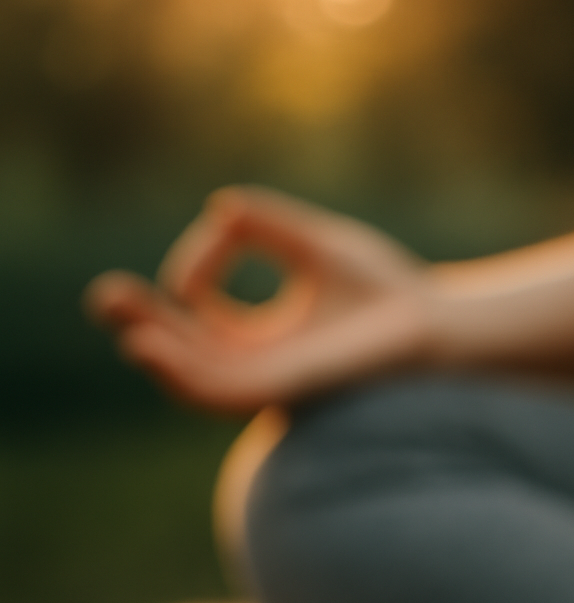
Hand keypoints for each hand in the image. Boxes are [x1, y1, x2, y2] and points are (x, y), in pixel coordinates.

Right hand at [85, 186, 431, 412]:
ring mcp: (272, 382)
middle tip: (107, 296)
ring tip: (125, 324)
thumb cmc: (390, 289)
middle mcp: (262, 364)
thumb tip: (222, 209)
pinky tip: (154, 347)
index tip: (220, 228)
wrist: (437, 324)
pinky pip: (220, 393)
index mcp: (266, 335)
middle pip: (185, 352)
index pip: (202, 311)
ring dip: (156, 353)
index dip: (193, 271)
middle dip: (142, 324)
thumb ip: (269, 227)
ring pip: (194, 379)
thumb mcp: (318, 245)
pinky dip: (182, 373)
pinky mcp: (284, 392)